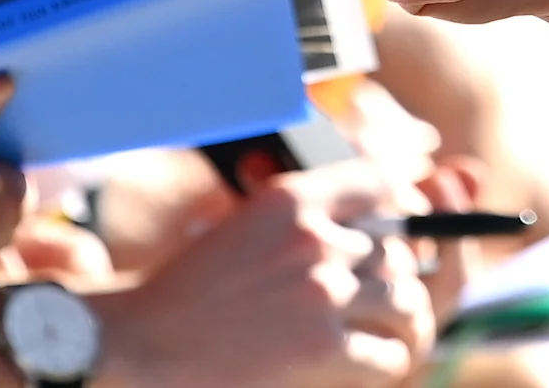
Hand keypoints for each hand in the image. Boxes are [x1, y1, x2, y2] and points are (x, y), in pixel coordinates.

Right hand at [101, 161, 430, 387]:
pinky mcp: (322, 347)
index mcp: (291, 199)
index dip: (396, 206)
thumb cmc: (188, 289)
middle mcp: (313, 239)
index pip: (378, 184)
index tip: (396, 229)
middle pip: (397, 248)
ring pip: (404, 298)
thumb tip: (362, 218)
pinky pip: (389, 352)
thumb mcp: (244, 225)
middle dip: (394, 274)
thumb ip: (299, 216)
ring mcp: (322, 293)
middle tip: (385, 294)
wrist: (144, 345)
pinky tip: (371, 363)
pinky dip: (387, 361)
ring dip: (400, 318)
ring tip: (390, 329)